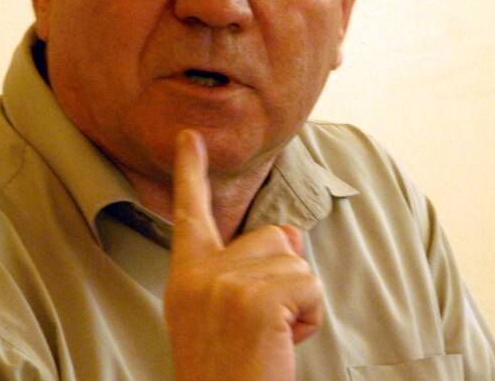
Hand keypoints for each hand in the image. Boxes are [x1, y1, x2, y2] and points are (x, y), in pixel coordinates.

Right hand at [164, 129, 322, 380]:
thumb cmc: (229, 368)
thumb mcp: (229, 312)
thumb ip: (249, 266)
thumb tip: (289, 231)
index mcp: (185, 276)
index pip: (191, 215)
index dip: (191, 172)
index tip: (190, 136)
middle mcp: (199, 274)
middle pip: (272, 237)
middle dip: (283, 277)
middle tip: (260, 328)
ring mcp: (225, 284)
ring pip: (294, 259)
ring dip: (297, 301)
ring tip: (268, 339)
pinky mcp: (256, 300)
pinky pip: (309, 286)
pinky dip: (309, 317)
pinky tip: (281, 346)